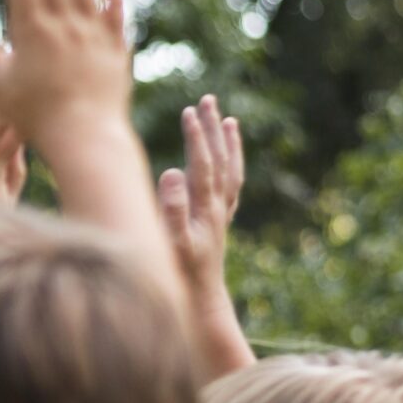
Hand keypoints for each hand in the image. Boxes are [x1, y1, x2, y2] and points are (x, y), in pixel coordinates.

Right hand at [159, 91, 243, 312]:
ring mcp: (221, 215)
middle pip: (219, 160)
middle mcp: (218, 208)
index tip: (190, 112)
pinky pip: (231, 187)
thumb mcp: (171, 243)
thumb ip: (171, 207)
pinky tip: (228, 160)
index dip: (197, 137)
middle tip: (207, 101)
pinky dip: (231, 167)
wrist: (201, 302)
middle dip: (212, 129)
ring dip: (228, 144)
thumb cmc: (180, 275)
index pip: (203, 164)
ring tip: (228, 120)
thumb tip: (172, 171)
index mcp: (205, 209)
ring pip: (230, 171)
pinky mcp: (219, 224)